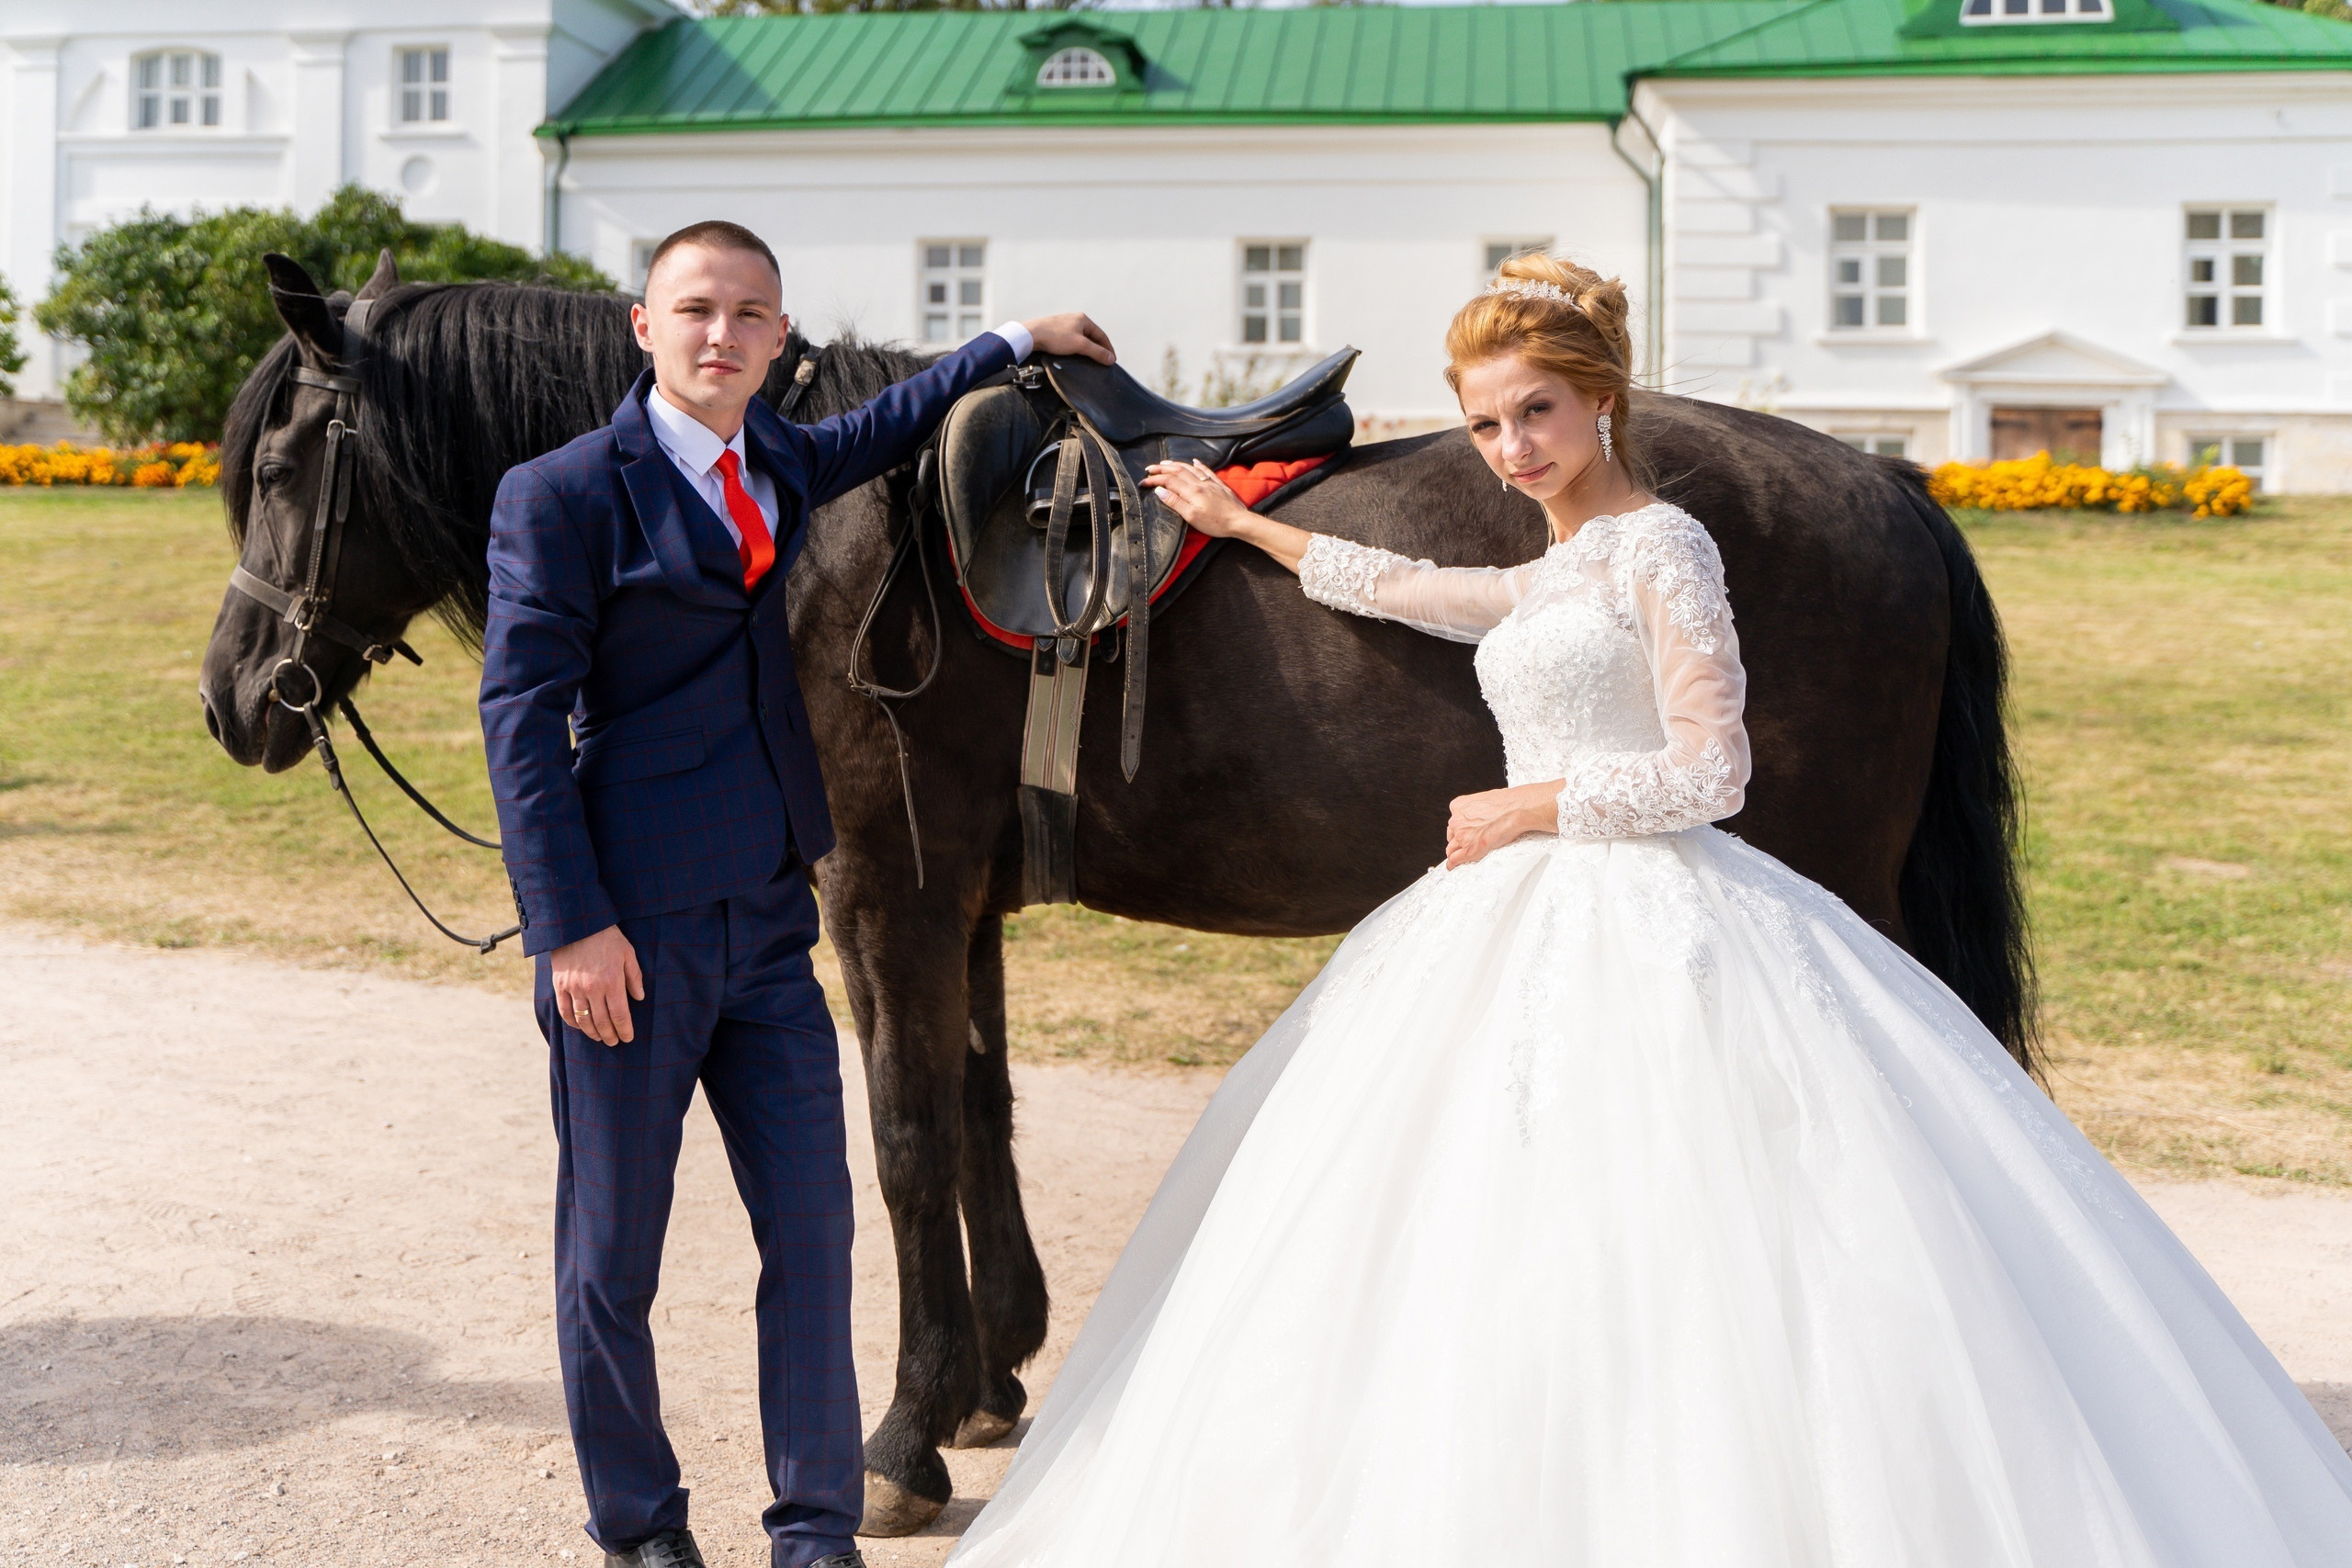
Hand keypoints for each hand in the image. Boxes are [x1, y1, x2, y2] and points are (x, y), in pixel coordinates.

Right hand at [550, 924, 643, 1045]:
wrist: (577, 926)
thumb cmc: (607, 938)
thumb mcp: (627, 953)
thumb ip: (635, 977)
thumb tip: (640, 997)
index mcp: (612, 982)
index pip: (620, 1015)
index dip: (625, 1030)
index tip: (628, 1038)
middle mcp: (592, 989)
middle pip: (602, 1022)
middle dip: (610, 1035)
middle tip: (614, 1042)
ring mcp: (574, 988)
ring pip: (583, 1020)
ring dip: (592, 1033)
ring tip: (600, 1037)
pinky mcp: (560, 986)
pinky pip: (565, 1011)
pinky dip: (573, 1023)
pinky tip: (580, 1026)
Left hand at [1022, 312, 1114, 365]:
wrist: (1031, 335)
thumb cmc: (1055, 337)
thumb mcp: (1080, 345)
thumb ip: (1097, 352)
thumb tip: (1111, 359)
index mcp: (1083, 319)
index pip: (1102, 335)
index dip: (1108, 349)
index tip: (1112, 360)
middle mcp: (1075, 319)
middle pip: (1092, 336)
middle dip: (1098, 349)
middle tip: (1102, 361)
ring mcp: (1065, 324)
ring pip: (1081, 339)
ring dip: (1087, 349)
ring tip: (1090, 360)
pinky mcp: (1055, 331)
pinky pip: (1072, 340)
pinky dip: (1077, 348)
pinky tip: (1075, 355)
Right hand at [1143, 459, 1253, 537]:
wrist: (1239, 521)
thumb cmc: (1215, 523)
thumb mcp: (1192, 516)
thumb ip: (1175, 502)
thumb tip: (1160, 490)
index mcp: (1191, 491)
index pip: (1168, 481)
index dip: (1154, 480)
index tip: (1143, 482)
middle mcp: (1200, 483)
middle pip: (1177, 471)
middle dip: (1162, 468)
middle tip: (1149, 469)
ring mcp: (1210, 482)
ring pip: (1190, 468)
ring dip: (1176, 464)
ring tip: (1165, 463)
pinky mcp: (1219, 485)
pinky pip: (1206, 470)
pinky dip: (1198, 464)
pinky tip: (1194, 461)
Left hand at [1444, 782, 1558, 869]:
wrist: (1514, 810)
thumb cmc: (1506, 803)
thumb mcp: (1483, 799)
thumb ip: (1477, 808)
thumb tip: (1482, 813)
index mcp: (1458, 806)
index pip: (1453, 822)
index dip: (1458, 829)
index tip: (1461, 833)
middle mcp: (1456, 821)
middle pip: (1451, 835)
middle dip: (1457, 840)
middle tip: (1464, 844)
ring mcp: (1461, 836)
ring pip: (1451, 848)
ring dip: (1455, 852)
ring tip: (1458, 857)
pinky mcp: (1469, 849)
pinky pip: (1455, 859)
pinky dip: (1453, 864)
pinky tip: (1453, 866)